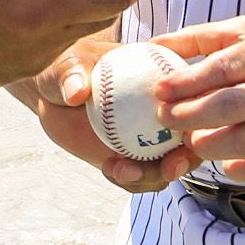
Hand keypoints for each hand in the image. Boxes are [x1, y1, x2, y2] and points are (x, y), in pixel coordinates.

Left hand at [25, 39, 199, 191]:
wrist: (50, 94)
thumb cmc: (62, 68)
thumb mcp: (65, 65)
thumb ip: (72, 76)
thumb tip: (76, 92)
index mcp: (161, 78)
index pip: (189, 97)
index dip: (194, 115)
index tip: (181, 130)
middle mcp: (163, 110)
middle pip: (189, 139)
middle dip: (187, 157)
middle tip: (168, 168)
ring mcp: (150, 137)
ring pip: (167, 164)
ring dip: (154, 174)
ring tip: (123, 170)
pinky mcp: (133, 158)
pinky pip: (141, 176)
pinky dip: (131, 179)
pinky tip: (110, 170)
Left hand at [149, 17, 244, 183]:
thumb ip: (203, 37)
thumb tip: (153, 45)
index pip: (224, 68)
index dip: (187, 82)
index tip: (159, 91)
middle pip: (233, 106)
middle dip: (192, 116)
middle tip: (165, 120)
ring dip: (211, 146)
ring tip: (190, 142)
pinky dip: (243, 170)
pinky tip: (224, 164)